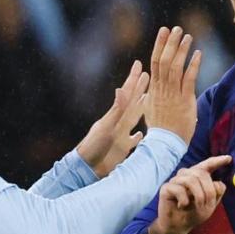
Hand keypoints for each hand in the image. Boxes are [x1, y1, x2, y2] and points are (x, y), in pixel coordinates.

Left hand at [74, 60, 148, 177]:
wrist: (86, 169)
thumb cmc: (93, 147)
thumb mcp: (106, 127)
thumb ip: (116, 110)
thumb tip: (121, 89)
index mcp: (116, 116)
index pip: (128, 94)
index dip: (134, 80)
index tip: (139, 64)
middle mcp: (120, 123)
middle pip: (133, 103)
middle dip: (140, 89)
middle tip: (148, 75)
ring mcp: (121, 136)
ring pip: (134, 118)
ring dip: (141, 108)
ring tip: (148, 98)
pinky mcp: (123, 149)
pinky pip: (133, 140)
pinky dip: (138, 135)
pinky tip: (142, 132)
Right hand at [142, 25, 202, 142]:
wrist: (164, 144)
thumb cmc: (160, 129)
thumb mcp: (150, 109)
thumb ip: (150, 97)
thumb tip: (147, 90)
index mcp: (154, 89)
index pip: (155, 62)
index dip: (160, 46)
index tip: (163, 32)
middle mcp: (162, 89)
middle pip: (164, 60)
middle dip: (170, 43)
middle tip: (175, 28)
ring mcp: (173, 94)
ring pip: (175, 67)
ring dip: (181, 50)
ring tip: (187, 36)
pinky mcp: (184, 100)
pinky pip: (189, 79)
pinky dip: (193, 65)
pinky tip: (198, 53)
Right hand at [148, 155, 231, 233]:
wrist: (178, 227)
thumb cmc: (194, 213)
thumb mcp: (210, 205)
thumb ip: (216, 193)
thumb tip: (219, 183)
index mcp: (198, 177)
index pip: (208, 165)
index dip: (218, 161)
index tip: (229, 158)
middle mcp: (186, 175)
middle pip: (201, 174)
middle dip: (208, 191)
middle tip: (206, 204)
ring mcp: (175, 180)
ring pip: (191, 180)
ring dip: (198, 196)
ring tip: (196, 206)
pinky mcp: (166, 188)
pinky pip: (179, 189)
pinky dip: (184, 200)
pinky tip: (182, 206)